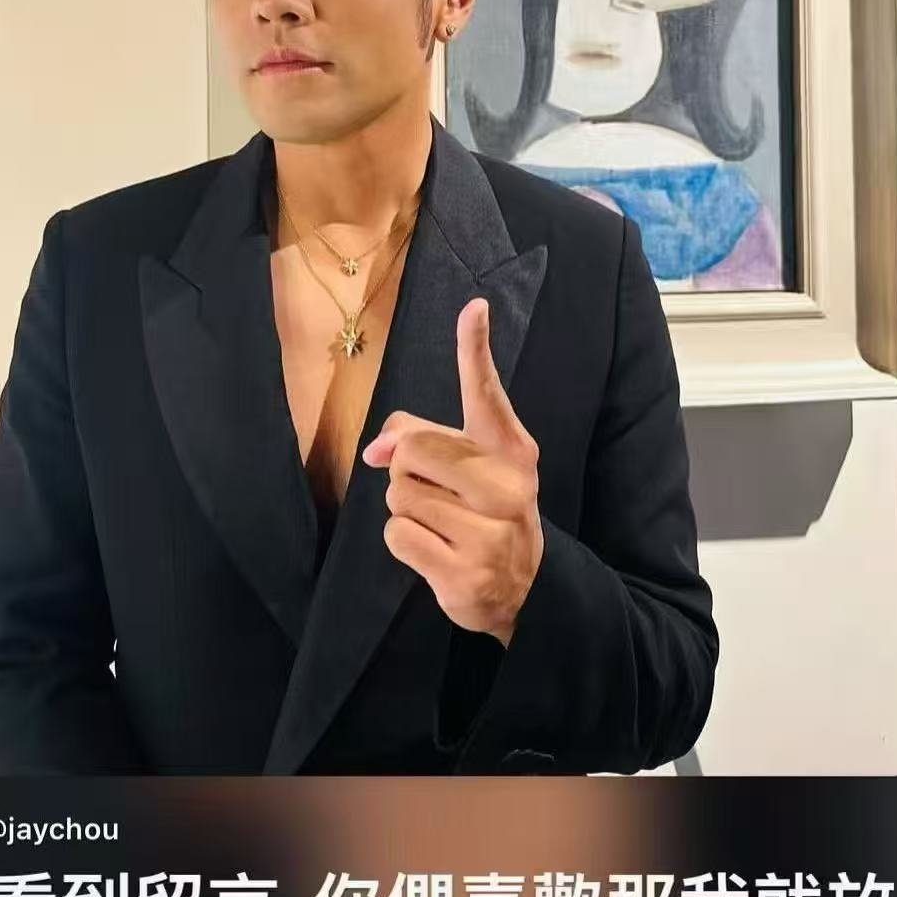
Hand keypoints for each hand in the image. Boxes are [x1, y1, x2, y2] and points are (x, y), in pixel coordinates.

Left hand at [361, 297, 543, 642]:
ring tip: (441, 525)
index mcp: (511, 451)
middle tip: (436, 493)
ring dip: (406, 509)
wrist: (520, 589)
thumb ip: (420, 440)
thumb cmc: (482, 511)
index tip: (474, 307)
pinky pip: (397, 535)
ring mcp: (491, 534)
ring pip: (399, 495)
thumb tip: (375, 452)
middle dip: (406, 471)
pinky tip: (436, 553)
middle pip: (414, 451)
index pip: (487, 394)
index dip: (475, 348)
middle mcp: (508, 487)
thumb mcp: (467, 469)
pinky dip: (404, 543)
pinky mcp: (466, 574)